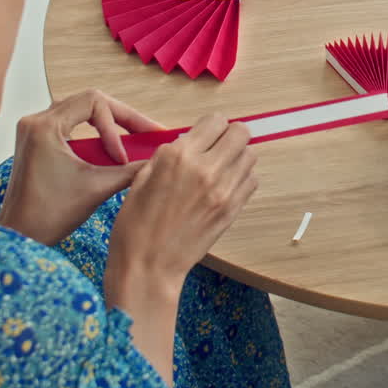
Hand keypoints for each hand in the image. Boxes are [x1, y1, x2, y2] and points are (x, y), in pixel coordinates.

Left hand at [0, 90, 162, 245]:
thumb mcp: (97, 188)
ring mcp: (35, 131)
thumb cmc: (49, 214)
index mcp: (45, 127)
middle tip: (149, 132)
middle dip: (122, 118)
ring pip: (81, 111)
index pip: (94, 102)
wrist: (19, 235)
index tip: (123, 155)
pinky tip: (111, 147)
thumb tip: (158, 159)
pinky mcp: (37, 142)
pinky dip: (95, 133)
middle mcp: (36, 122)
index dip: (117, 126)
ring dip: (109, 124)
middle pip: (89, 102)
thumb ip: (132, 170)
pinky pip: (72, 125)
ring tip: (134, 136)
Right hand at [106, 114, 258, 289]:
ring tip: (220, 168)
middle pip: (241, 133)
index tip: (205, 135)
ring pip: (250, 155)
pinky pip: (251, 180)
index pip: (215, 121)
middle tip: (217, 148)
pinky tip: (224, 187)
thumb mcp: (142, 179)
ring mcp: (223, 190)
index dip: (210, 126)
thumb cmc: (136, 225)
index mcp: (179, 157)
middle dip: (230, 136)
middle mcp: (205, 168)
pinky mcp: (233, 209)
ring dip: (237, 157)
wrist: (149, 266)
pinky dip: (241, 178)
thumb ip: (168, 155)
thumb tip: (189, 142)